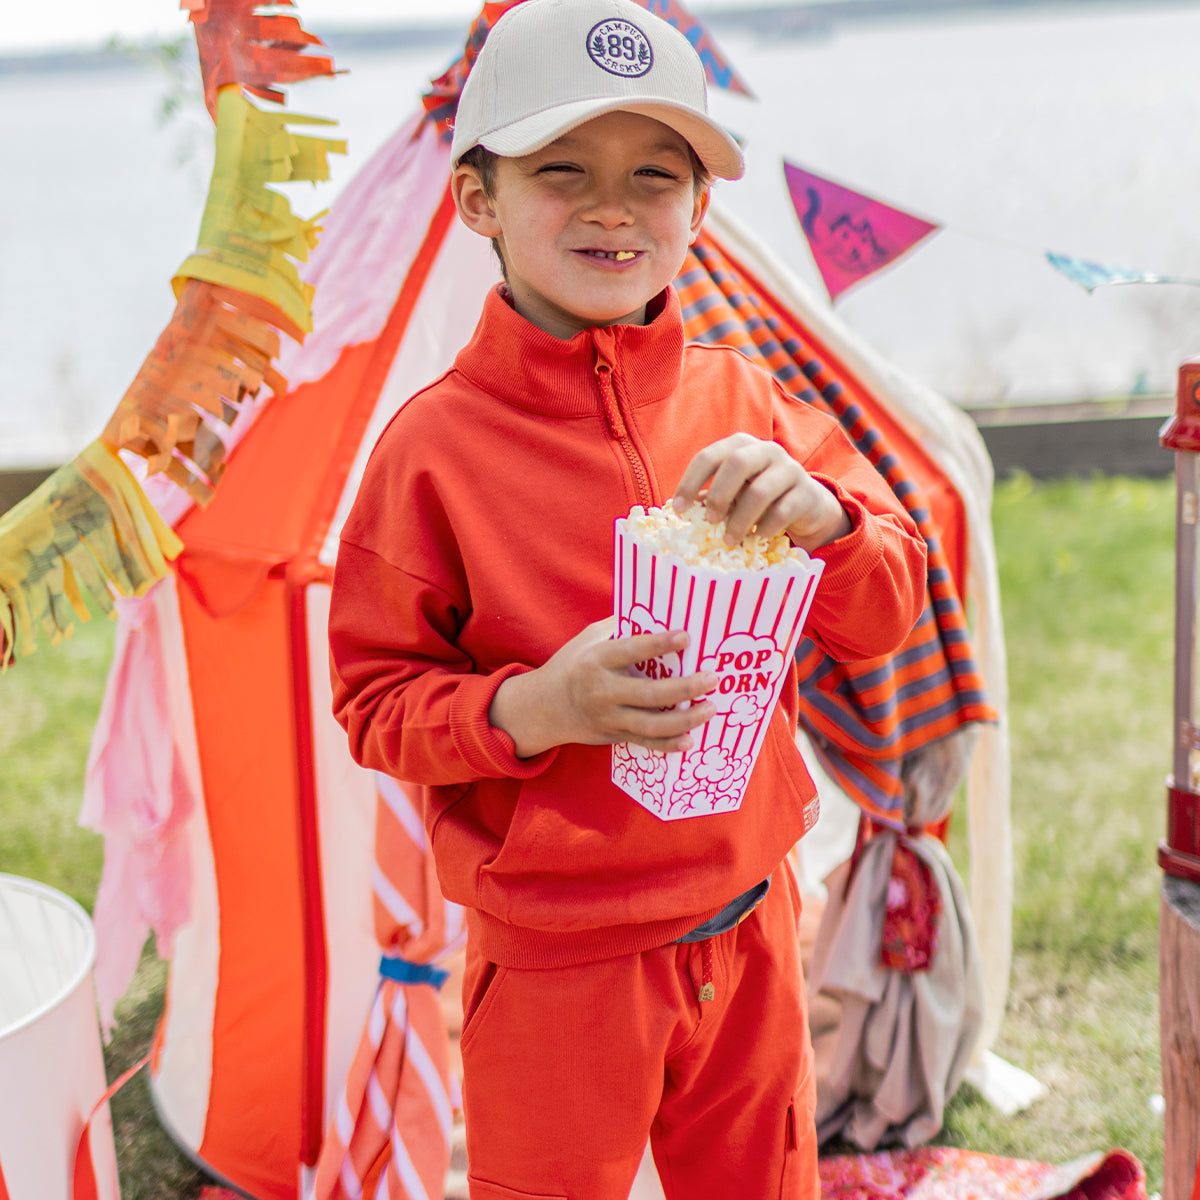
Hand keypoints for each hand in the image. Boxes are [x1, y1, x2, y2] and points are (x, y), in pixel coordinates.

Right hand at [489, 618, 718, 758]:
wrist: (544, 706)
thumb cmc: (573, 664)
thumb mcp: (589, 638)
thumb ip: (620, 627)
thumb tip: (659, 609)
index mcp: (596, 660)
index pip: (631, 650)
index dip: (659, 644)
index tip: (687, 637)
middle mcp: (602, 691)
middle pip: (649, 694)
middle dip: (685, 687)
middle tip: (712, 678)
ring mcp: (608, 718)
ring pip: (651, 725)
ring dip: (685, 720)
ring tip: (711, 708)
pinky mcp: (613, 735)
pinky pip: (644, 743)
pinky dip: (668, 745)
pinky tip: (690, 740)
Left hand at [673, 433, 850, 550]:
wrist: (805, 506)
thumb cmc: (758, 498)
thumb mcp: (732, 494)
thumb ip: (709, 498)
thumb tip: (678, 512)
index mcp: (740, 446)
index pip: (709, 456)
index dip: (690, 482)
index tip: (679, 510)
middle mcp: (766, 450)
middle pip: (737, 463)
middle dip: (718, 495)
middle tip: (709, 521)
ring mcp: (790, 469)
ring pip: (760, 491)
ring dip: (740, 520)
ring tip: (730, 539)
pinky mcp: (807, 492)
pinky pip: (782, 511)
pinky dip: (765, 527)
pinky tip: (757, 536)